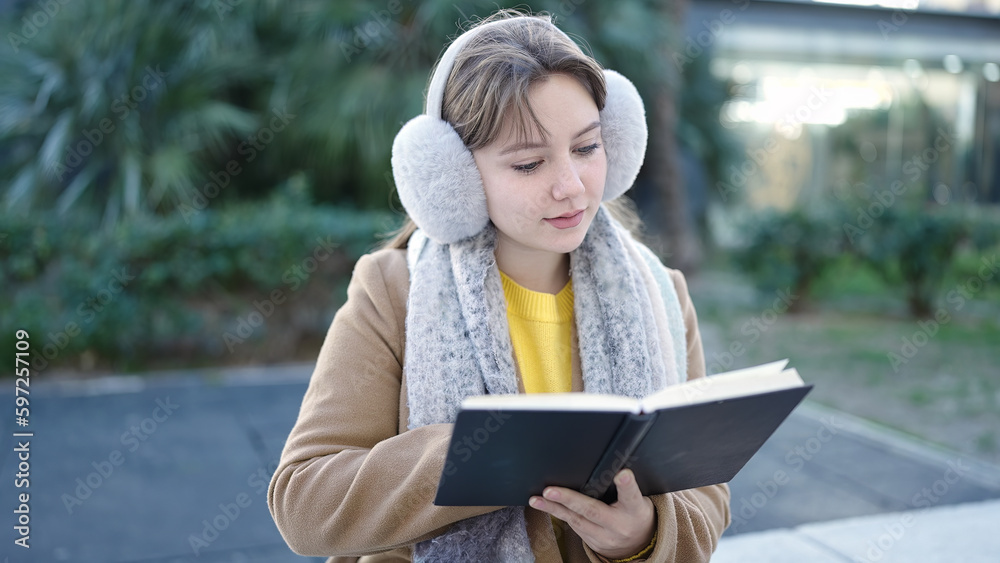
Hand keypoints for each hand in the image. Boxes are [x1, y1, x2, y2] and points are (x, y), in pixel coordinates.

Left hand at [528, 469, 654, 559]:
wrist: (637, 547)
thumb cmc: (635, 514)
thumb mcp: (638, 500)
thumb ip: (625, 487)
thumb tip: (611, 462)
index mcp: (635, 510)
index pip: (632, 496)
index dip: (626, 485)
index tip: (622, 473)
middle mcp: (618, 525)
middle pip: (593, 510)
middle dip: (569, 499)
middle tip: (551, 490)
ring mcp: (604, 536)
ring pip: (575, 519)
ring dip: (553, 508)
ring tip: (537, 499)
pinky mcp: (591, 542)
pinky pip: (572, 525)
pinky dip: (557, 513)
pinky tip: (544, 505)